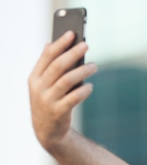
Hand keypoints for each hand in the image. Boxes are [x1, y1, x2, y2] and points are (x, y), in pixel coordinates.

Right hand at [28, 31, 96, 150]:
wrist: (47, 131)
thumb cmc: (49, 101)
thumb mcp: (43, 84)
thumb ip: (47, 65)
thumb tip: (49, 43)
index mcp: (34, 78)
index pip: (47, 56)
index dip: (60, 44)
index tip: (72, 33)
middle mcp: (38, 88)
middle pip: (58, 66)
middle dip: (72, 53)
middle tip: (86, 45)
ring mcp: (48, 100)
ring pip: (67, 80)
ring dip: (82, 71)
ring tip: (94, 66)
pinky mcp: (59, 112)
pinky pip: (74, 97)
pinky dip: (84, 90)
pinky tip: (90, 86)